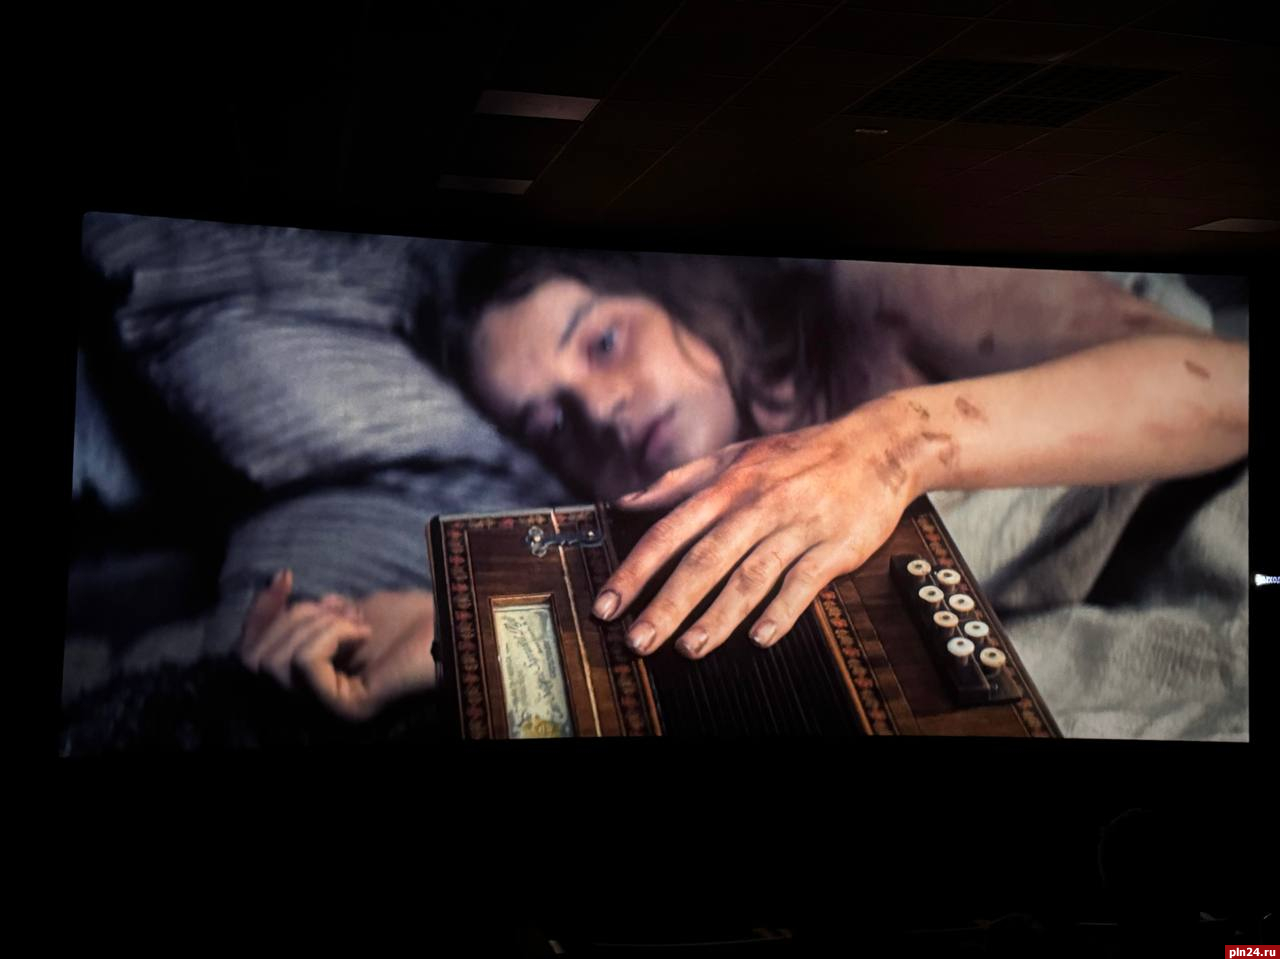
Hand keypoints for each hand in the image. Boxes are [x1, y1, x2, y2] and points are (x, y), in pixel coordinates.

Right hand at [240, 571, 436, 720]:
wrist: (454, 627)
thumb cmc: (413, 621)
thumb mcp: (349, 608)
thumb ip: (313, 612)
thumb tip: (282, 593)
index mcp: (311, 678)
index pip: (253, 655)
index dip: (260, 613)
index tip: (285, 577)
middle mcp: (313, 699)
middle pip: (254, 660)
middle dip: (291, 618)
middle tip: (339, 610)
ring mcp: (327, 707)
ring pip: (273, 663)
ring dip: (312, 625)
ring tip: (355, 622)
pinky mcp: (345, 708)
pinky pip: (303, 664)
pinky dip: (328, 635)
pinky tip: (363, 632)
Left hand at [592, 398, 922, 658]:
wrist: (877, 446)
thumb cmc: (798, 455)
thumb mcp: (735, 456)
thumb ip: (680, 481)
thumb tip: (628, 502)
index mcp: (728, 486)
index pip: (670, 533)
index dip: (635, 571)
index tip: (607, 604)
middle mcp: (758, 506)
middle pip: (704, 560)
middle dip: (667, 603)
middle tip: (639, 640)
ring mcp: (798, 526)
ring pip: (751, 575)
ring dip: (719, 615)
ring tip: (690, 648)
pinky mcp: (836, 545)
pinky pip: (804, 582)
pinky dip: (783, 611)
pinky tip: (761, 638)